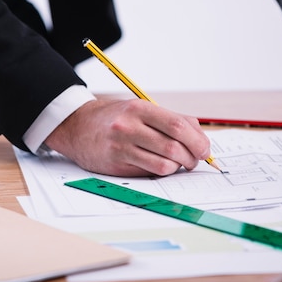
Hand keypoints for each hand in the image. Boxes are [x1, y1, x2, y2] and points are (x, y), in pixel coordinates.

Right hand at [44, 98, 210, 176]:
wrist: (77, 126)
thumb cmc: (114, 118)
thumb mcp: (140, 109)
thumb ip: (170, 119)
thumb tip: (200, 137)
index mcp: (139, 108)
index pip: (178, 125)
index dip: (197, 140)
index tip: (204, 148)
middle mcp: (129, 126)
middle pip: (174, 146)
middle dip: (192, 156)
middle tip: (194, 159)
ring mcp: (121, 146)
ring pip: (164, 164)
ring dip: (178, 167)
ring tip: (177, 163)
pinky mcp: (116, 164)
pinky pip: (149, 172)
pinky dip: (162, 171)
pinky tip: (161, 166)